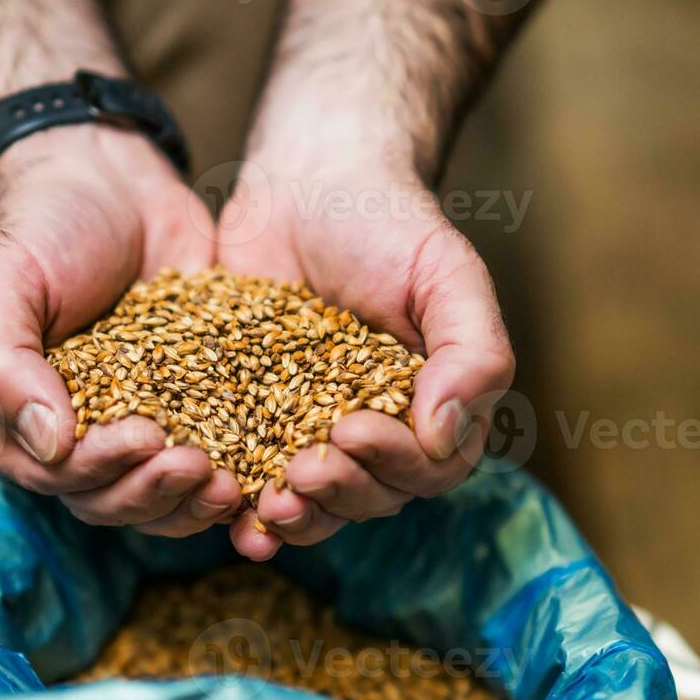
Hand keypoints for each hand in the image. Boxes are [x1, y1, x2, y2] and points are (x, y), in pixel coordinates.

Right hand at [0, 126, 243, 535]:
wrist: (108, 176)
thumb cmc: (41, 226)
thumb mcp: (3, 284)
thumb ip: (2, 366)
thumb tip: (49, 445)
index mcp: (16, 421)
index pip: (59, 477)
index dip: (102, 471)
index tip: (145, 437)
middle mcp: (75, 438)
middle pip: (114, 499)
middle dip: (157, 493)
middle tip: (201, 466)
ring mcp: (137, 425)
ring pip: (164, 495)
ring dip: (196, 500)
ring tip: (237, 482)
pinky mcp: (194, 406)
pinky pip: (214, 456)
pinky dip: (238, 472)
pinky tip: (269, 467)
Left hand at [216, 156, 514, 560]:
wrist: (307, 182)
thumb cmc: (389, 223)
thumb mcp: (448, 274)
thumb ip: (473, 353)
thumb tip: (445, 435)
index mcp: (434, 407)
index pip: (428, 468)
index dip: (393, 464)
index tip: (351, 430)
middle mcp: (378, 431)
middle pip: (370, 497)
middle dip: (338, 493)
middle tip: (301, 469)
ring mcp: (312, 432)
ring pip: (313, 503)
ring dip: (294, 517)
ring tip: (265, 506)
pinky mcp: (252, 422)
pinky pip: (250, 479)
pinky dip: (240, 507)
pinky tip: (225, 511)